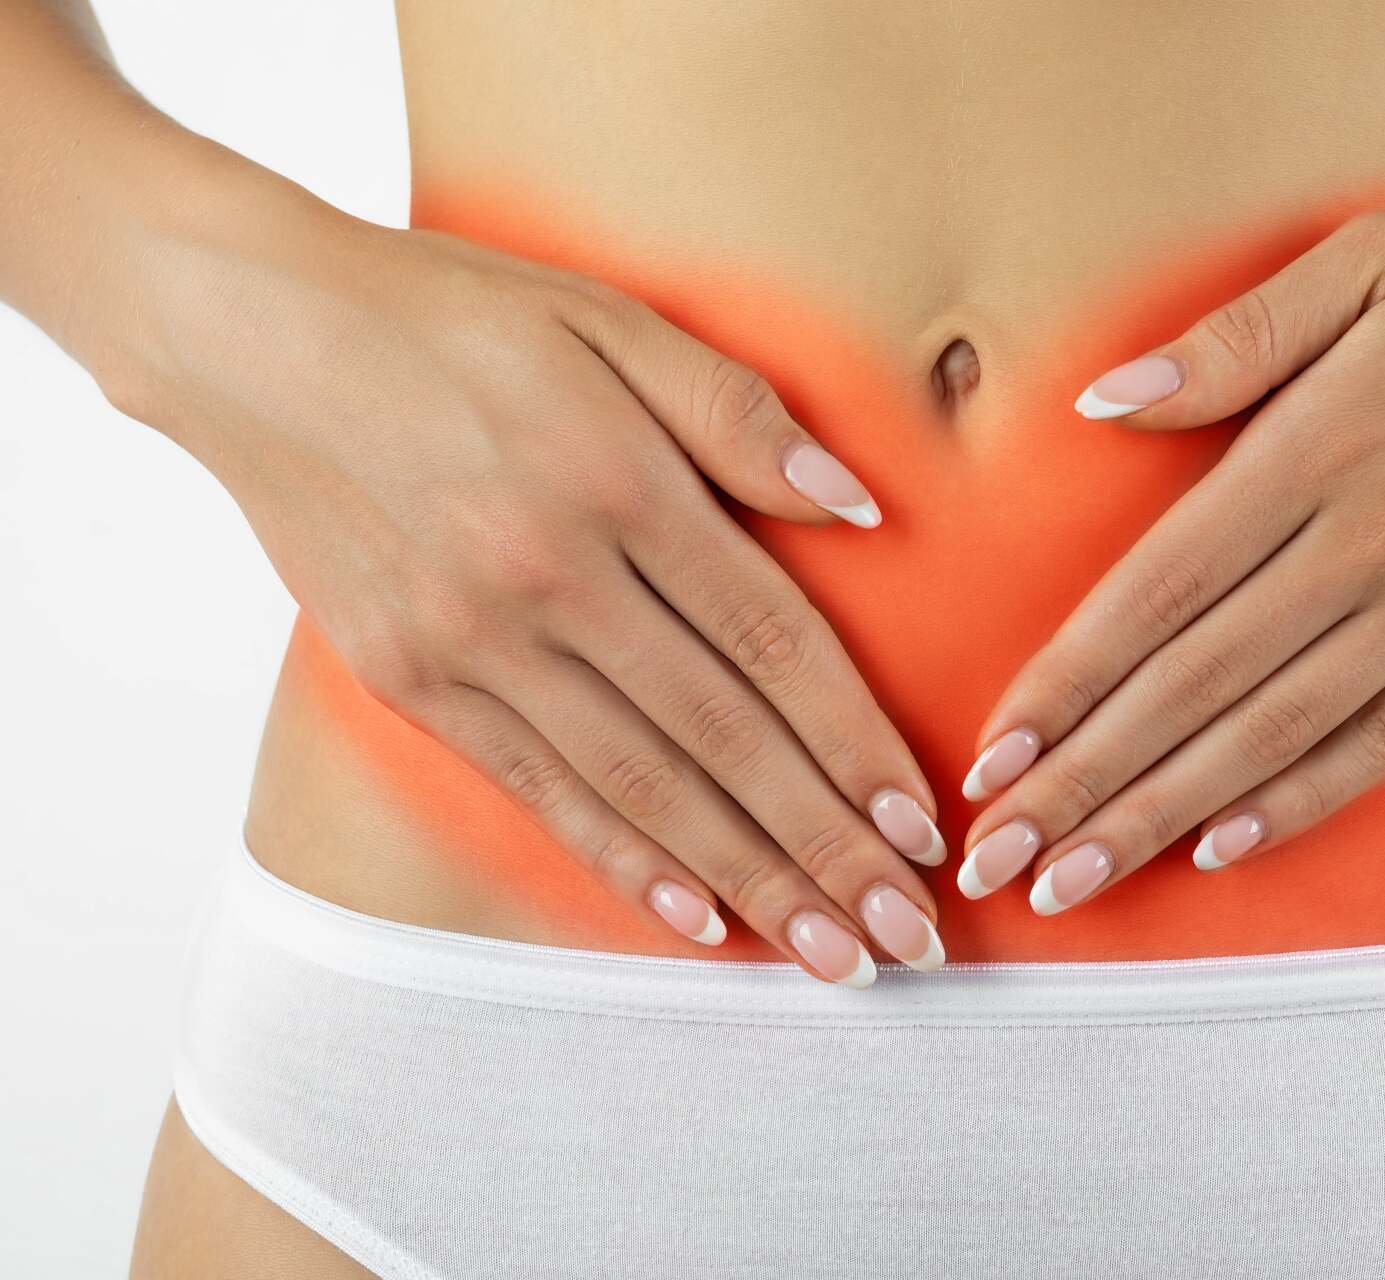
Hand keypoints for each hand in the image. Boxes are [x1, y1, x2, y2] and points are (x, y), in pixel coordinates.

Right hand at [122, 192, 947, 981]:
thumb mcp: (606, 316)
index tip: (922, 825)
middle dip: (828, 847)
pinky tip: (697, 918)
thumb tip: (861, 508)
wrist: (250, 336)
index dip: (856, 741)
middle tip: (908, 937)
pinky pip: (539, 790)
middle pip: (724, 737)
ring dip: (749, 881)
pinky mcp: (410, 679)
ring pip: (642, 786)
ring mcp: (473, 642)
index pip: (774, 640)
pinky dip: (623, 860)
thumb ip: (736, 412)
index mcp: (618, 482)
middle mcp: (550, 577)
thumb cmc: (450, 312)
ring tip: (831, 958)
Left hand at [957, 195, 1384, 912]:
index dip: (1066, 682)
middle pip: (1193, 685)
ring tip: (1074, 878)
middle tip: (994, 858)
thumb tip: (1104, 405)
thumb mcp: (1375, 256)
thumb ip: (1233, 339)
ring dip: (1162, 815)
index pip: (1155, 591)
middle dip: (1083, 781)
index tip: (992, 755)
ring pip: (1274, 734)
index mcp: (1319, 449)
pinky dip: (1301, 800)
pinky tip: (1222, 847)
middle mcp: (1371, 544)